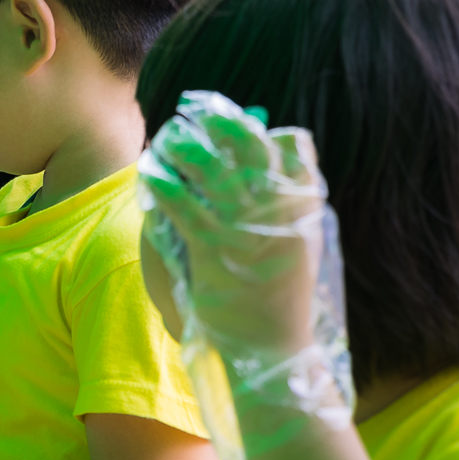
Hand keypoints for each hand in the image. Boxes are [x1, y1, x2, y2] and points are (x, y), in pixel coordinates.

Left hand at [138, 91, 352, 459]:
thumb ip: (291, 212)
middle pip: (249, 145)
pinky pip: (183, 203)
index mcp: (306, 208)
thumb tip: (276, 178)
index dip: (269, 133)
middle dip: (223, 121)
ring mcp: (245, 226)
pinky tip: (152, 174)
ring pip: (211, 167)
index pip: (295, 147)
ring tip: (170, 135)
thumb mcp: (303, 250)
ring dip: (186, 145)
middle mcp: (277, 209)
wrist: (274, 350)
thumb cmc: (285, 304)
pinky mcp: (213, 247)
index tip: (251, 122)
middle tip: (199, 108)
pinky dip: (165, 183)